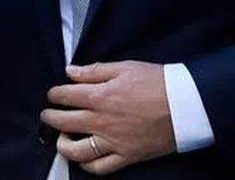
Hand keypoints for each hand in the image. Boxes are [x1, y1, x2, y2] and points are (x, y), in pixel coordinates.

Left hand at [41, 61, 175, 174]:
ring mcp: (113, 142)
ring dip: (63, 145)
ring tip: (61, 138)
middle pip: (64, 122)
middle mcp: (101, 121)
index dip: (54, 94)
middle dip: (50, 118)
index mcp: (99, 96)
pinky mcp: (127, 156)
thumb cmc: (157, 82)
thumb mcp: (125, 67)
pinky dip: (87, 165)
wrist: (187, 105)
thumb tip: (70, 72)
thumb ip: (94, 70)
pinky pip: (101, 167)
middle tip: (47, 115)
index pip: (65, 96)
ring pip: (77, 150)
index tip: (53, 94)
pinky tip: (83, 157)